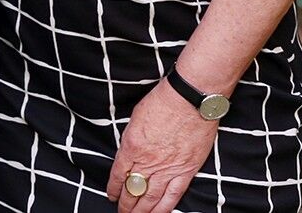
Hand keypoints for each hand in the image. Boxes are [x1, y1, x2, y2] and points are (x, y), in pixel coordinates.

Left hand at [105, 80, 219, 212]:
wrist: (190, 99)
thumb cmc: (162, 102)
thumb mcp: (135, 119)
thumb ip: (130, 140)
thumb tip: (128, 154)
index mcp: (131, 146)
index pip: (118, 174)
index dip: (113, 188)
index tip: (111, 195)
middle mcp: (148, 161)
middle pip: (133, 190)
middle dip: (126, 204)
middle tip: (121, 212)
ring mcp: (168, 168)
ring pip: (151, 197)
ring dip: (141, 210)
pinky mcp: (187, 170)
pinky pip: (173, 195)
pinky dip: (164, 207)